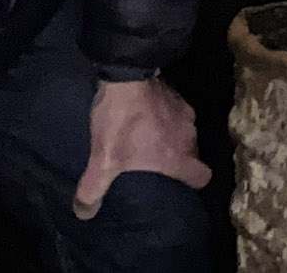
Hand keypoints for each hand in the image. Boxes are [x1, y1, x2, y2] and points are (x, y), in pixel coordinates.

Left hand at [71, 77, 209, 219]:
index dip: (193, 182)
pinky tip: (147, 116)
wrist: (125, 72)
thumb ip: (93, 189)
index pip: (202, 177)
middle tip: (156, 163)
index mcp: (178, 157)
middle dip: (178, 160)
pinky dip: (167, 117)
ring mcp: (185, 112)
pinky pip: (177, 113)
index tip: (178, 183)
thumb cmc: (120, 121)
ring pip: (185, 133)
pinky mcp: (177, 94)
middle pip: (193, 155)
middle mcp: (189, 137)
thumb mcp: (103, 158)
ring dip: (172, 137)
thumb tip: (83, 214)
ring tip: (149, 138)